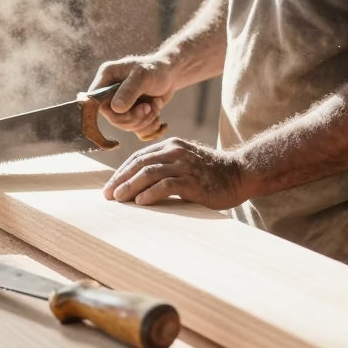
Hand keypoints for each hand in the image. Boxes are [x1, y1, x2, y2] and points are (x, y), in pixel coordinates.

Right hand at [89, 56, 179, 140]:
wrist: (171, 75)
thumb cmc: (156, 69)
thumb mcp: (142, 76)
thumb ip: (129, 91)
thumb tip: (116, 109)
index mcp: (107, 78)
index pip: (96, 102)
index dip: (109, 111)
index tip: (127, 110)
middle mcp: (110, 93)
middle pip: (113, 118)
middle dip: (132, 118)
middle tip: (147, 107)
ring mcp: (121, 105)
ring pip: (126, 125)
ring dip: (144, 120)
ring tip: (155, 105)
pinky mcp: (132, 114)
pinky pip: (136, 129)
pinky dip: (149, 125)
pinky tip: (156, 111)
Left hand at [102, 138, 247, 209]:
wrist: (240, 173)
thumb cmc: (212, 173)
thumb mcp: (186, 162)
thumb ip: (167, 166)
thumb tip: (140, 184)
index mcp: (172, 146)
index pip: (139, 157)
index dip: (122, 171)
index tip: (110, 186)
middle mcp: (175, 152)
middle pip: (139, 163)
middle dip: (120, 179)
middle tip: (108, 195)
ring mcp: (184, 165)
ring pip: (149, 173)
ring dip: (130, 186)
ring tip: (119, 199)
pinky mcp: (193, 181)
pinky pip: (166, 185)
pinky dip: (151, 193)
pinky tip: (141, 202)